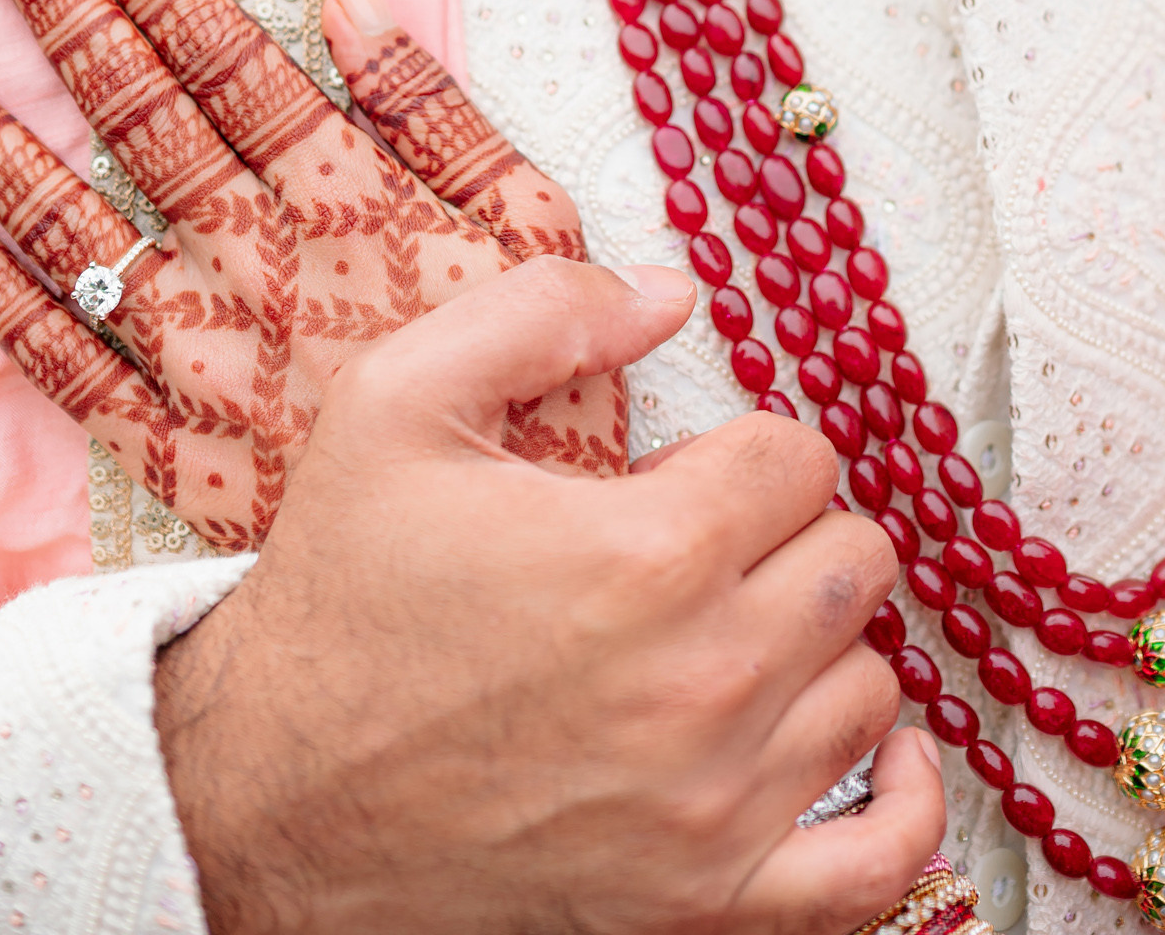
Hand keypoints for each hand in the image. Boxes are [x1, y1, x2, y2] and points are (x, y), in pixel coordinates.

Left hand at [0, 0, 627, 543]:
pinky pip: (56, 357)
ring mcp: (200, 352)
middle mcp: (254, 255)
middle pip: (130, 104)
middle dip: (44, 0)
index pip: (213, 46)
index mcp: (340, 186)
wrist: (512, 576)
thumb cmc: (543, 389)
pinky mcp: (169, 446)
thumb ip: (435, 103)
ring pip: (66, 217)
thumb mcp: (534, 222)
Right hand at [155, 255, 946, 934]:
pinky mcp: (703, 904)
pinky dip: (900, 808)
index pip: (801, 460)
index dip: (742, 452)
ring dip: (817, 651)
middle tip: (699, 551)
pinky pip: (875, 868)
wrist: (264, 799)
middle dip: (788, 536)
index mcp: (647, 552)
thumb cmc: (338, 602)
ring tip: (727, 638)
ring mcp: (712, 808)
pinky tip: (875, 754)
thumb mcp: (397, 402)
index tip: (678, 478)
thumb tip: (669, 291)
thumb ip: (543, 310)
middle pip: (853, 564)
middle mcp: (703, 682)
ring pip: (866, 688)